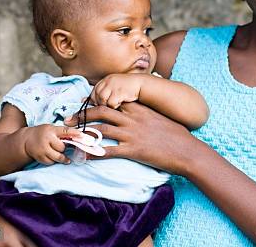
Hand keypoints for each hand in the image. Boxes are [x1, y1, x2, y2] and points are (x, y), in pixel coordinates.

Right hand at [23, 124, 82, 164]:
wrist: (26, 140)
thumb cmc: (42, 133)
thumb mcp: (52, 129)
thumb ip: (62, 133)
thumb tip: (78, 137)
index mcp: (51, 131)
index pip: (65, 131)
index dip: (74, 133)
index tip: (82, 135)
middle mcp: (47, 140)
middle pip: (62, 147)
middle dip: (64, 148)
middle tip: (62, 147)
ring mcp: (42, 150)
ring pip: (58, 157)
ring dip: (61, 157)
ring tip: (61, 155)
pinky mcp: (39, 157)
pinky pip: (51, 162)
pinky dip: (54, 160)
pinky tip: (52, 156)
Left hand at [64, 102, 200, 174]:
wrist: (187, 150)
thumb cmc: (179, 135)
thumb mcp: (163, 118)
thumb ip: (149, 114)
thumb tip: (142, 113)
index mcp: (140, 109)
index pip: (114, 100)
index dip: (97, 101)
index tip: (84, 103)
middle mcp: (133, 119)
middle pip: (101, 111)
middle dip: (82, 114)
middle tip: (68, 119)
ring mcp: (132, 134)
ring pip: (101, 129)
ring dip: (82, 132)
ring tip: (70, 136)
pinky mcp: (133, 150)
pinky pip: (108, 151)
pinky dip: (93, 153)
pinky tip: (84, 156)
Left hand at [91, 73, 142, 108]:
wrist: (142, 84)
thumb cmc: (127, 89)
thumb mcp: (112, 88)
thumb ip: (99, 93)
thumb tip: (81, 100)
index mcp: (104, 80)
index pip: (93, 93)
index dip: (96, 102)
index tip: (100, 107)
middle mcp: (107, 81)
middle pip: (96, 97)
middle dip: (101, 105)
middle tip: (110, 107)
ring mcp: (113, 86)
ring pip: (102, 101)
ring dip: (108, 105)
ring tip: (116, 105)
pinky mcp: (119, 91)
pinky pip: (111, 103)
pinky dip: (115, 106)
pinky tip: (121, 103)